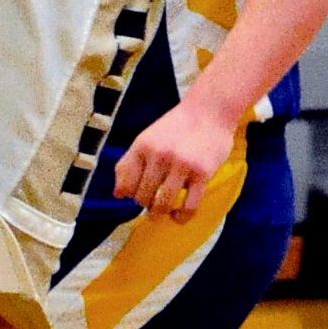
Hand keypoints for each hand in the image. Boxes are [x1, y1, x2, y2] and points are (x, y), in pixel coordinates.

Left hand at [113, 99, 231, 220]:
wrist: (209, 111)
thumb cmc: (176, 127)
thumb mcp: (147, 139)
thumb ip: (130, 163)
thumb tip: (118, 194)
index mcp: (142, 146)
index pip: (126, 184)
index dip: (130, 195)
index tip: (138, 195)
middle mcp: (159, 155)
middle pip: (143, 197)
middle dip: (146, 205)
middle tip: (153, 202)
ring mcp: (181, 165)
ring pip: (163, 204)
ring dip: (161, 213)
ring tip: (164, 211)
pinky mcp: (202, 174)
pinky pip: (189, 206)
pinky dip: (182, 217)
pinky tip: (179, 216)